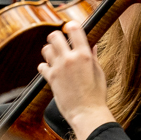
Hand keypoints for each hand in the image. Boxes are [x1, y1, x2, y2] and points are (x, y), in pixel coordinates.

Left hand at [38, 21, 114, 139]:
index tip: (69, 28)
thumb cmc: (96, 95)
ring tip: (54, 56)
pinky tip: (50, 69)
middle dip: (55, 37)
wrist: (87, 113)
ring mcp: (59, 68)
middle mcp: (70, 59)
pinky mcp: (51, 79)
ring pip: (46, 50)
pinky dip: (44, 66)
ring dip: (49, 51)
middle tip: (58, 41)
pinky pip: (42, 66)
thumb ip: (92, 56)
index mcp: (84, 55)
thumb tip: (92, 45)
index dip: (71, 26)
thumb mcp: (98, 72)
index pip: (74, 30)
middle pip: (55, 36)